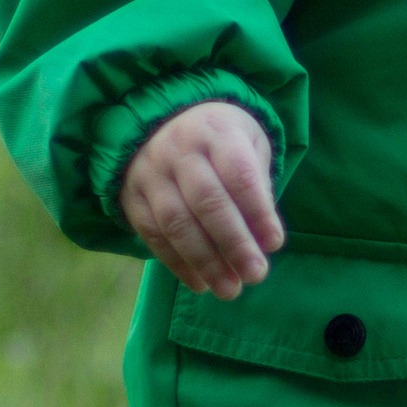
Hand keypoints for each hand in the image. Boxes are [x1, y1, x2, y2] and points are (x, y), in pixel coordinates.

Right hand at [120, 101, 284, 296]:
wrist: (160, 117)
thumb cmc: (220, 137)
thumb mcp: (248, 142)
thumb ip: (257, 182)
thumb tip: (264, 238)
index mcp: (216, 131)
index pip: (239, 174)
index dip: (257, 211)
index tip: (274, 244)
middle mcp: (179, 150)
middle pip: (207, 201)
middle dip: (233, 243)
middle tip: (256, 275)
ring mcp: (151, 173)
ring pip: (176, 223)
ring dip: (205, 262)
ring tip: (230, 290)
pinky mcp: (132, 196)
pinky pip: (152, 234)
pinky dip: (177, 264)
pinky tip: (200, 284)